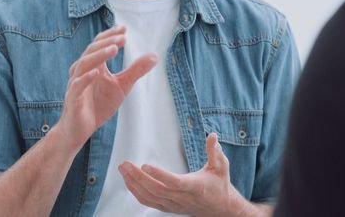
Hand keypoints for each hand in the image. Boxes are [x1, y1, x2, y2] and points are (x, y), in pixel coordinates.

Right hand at [55, 26, 156, 147]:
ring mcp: (76, 84)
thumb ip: (135, 70)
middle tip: (123, 37)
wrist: (79, 129)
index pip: (98, 45)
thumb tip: (154, 56)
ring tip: (114, 49)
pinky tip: (97, 72)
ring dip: (98, 55)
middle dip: (107, 42)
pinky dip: (86, 78)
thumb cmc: (98, 105)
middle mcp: (82, 71)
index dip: (110, 35)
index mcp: (92, 65)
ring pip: (84, 64)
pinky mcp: (73, 99)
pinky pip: (78, 85)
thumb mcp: (122, 86)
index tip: (124, 28)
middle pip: (91, 51)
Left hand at [119, 132, 260, 216]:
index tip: (146, 165)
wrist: (220, 208)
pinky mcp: (168, 207)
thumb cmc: (218, 185)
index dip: (160, 175)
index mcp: (195, 187)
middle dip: (138, 177)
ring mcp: (173, 204)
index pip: (175, 183)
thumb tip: (212, 135)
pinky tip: (129, 181)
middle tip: (125, 164)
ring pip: (150, 197)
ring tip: (123, 170)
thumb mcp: (221, 167)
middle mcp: (182, 198)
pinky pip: (149, 202)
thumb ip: (214, 152)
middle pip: (157, 190)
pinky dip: (136, 192)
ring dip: (134, 184)